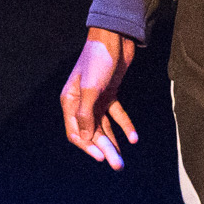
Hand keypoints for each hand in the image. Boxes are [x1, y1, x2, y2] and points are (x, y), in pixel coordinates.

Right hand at [60, 28, 138, 168]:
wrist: (115, 37)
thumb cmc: (99, 60)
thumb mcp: (91, 88)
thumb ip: (86, 114)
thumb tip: (84, 138)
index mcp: (70, 101)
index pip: (75, 133)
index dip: (88, 147)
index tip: (103, 157)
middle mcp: (81, 102)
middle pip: (91, 132)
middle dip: (105, 149)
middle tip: (118, 165)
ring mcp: (96, 99)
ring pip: (104, 126)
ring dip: (114, 142)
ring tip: (124, 159)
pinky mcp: (110, 93)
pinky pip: (116, 114)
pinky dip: (124, 125)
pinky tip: (134, 137)